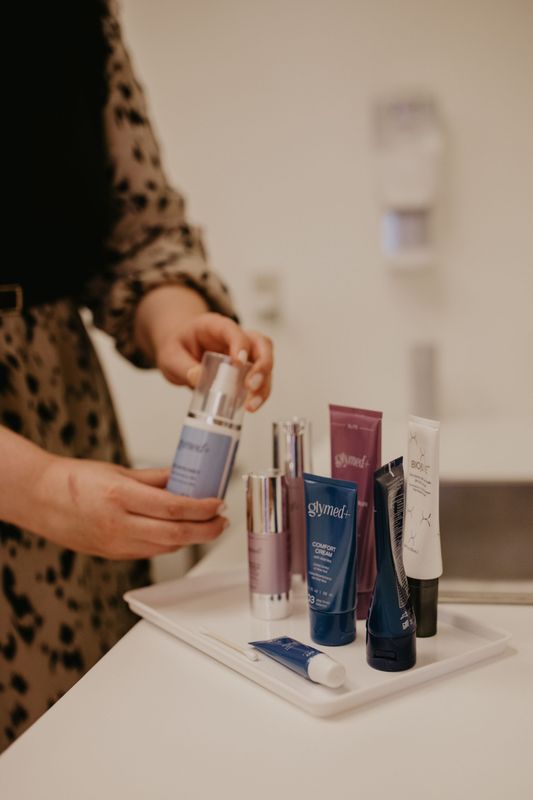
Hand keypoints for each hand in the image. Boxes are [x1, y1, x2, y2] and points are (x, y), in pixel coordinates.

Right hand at [32, 457, 227, 558]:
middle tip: (222, 521)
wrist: (41, 499)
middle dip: (206, 530)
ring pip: (166, 548)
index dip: (202, 508)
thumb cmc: (75, 481)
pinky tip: (180, 532)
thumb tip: (184, 477)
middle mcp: (119, 524)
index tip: (218, 503)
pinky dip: (170, 544)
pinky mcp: (113, 554)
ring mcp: (116, 544)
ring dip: (191, 539)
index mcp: (121, 496)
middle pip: (175, 534)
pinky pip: (150, 552)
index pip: (173, 507)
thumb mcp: (118, 471)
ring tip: (207, 526)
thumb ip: (154, 478)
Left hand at [134, 285, 272, 410]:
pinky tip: (250, 406)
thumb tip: (198, 378)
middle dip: (262, 366)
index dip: (240, 344)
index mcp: (216, 326)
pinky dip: (259, 393)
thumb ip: (182, 367)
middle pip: (261, 344)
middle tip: (251, 386)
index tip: (238, 363)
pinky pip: (261, 378)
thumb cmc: (178, 347)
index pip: (234, 330)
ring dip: (263, 384)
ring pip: (266, 362)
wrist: (181, 350)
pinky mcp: (248, 368)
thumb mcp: (170, 356)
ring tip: (251, 405)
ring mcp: (245, 352)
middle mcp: (236, 336)